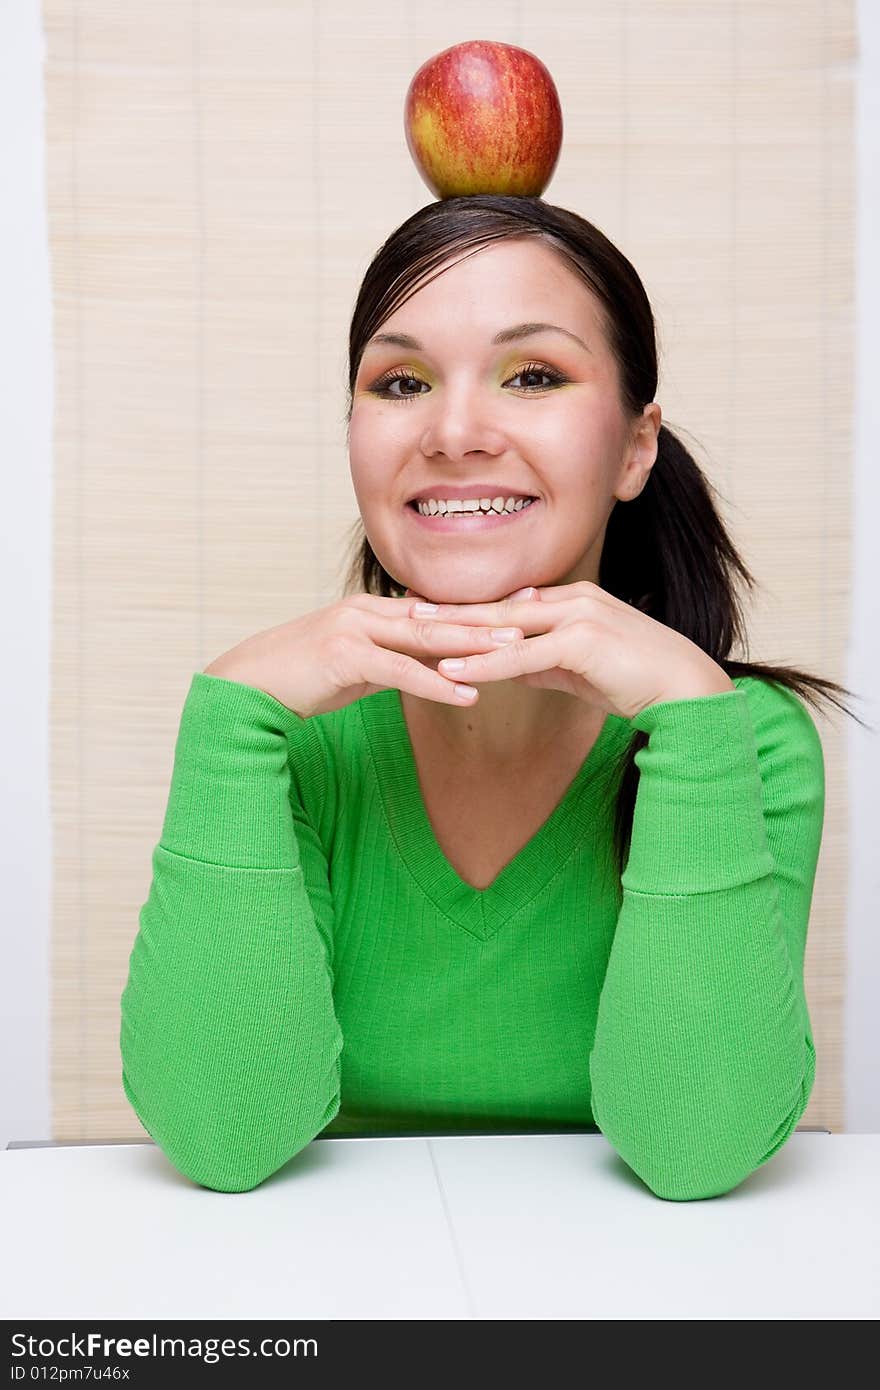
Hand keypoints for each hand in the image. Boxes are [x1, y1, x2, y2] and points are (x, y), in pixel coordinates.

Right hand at [201, 592, 527, 719]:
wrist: (247, 690)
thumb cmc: (299, 681)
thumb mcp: (353, 669)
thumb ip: (389, 663)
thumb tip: (426, 669)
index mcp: (371, 611)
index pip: (435, 609)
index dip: (479, 609)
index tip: (522, 606)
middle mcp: (366, 612)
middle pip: (439, 616)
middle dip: (489, 618)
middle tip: (536, 617)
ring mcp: (353, 630)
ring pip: (425, 638)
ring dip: (472, 646)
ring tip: (514, 651)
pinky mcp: (344, 657)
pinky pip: (400, 672)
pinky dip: (436, 683)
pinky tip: (467, 694)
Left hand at [403, 582, 733, 720]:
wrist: (685, 691)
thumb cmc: (639, 682)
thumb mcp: (583, 669)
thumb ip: (548, 663)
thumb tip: (515, 666)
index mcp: (575, 600)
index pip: (511, 602)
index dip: (470, 606)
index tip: (431, 607)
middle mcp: (573, 599)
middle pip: (499, 605)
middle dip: (451, 608)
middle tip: (405, 607)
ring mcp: (577, 617)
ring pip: (504, 626)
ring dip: (457, 632)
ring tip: (413, 633)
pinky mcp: (579, 643)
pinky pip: (520, 655)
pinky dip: (483, 662)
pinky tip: (452, 668)